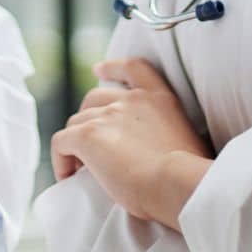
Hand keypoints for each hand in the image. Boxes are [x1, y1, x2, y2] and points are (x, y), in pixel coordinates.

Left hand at [49, 57, 212, 230]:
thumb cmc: (190, 178)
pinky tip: (67, 176)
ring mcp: (108, 115)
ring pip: (76, 122)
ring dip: (75, 142)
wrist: (178, 184)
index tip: (98, 69)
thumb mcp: (190, 143)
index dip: (113, 67)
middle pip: (95, 98)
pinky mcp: (88, 135)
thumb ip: (170, 137)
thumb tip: (163, 156)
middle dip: (87, 116)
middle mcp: (133, 101)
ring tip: (79, 168)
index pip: (133, 69)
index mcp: (160, 99)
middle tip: (89, 142)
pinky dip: (60, 159)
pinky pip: (61, 142)